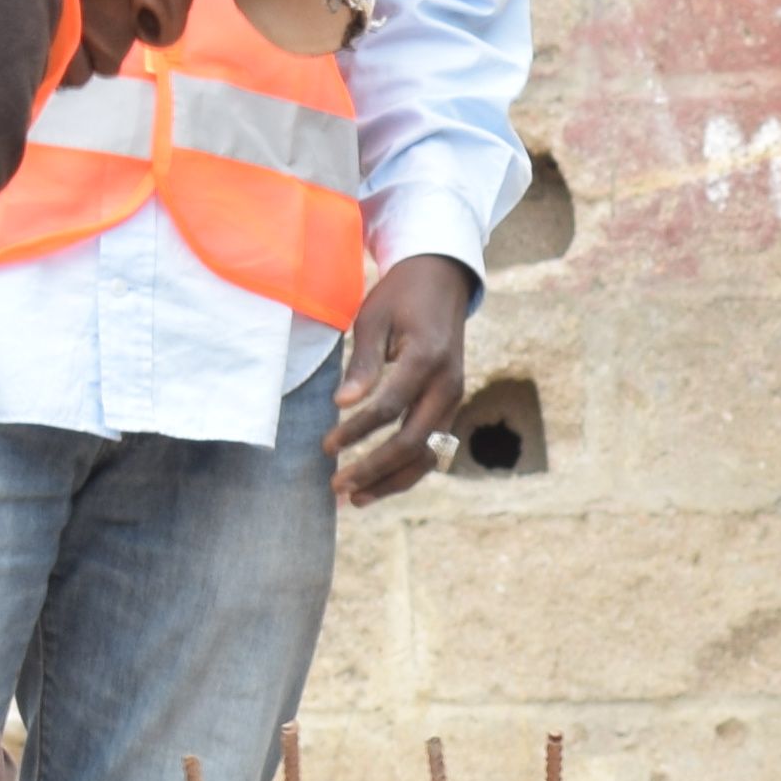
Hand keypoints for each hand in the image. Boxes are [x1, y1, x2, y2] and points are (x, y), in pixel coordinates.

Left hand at [328, 254, 480, 509]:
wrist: (444, 281)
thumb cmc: (401, 296)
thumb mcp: (374, 318)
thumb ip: (363, 363)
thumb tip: (343, 403)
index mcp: (427, 359)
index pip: (388, 410)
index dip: (355, 433)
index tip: (325, 447)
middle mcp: (448, 385)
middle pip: (411, 443)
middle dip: (372, 469)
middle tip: (336, 486)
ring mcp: (455, 398)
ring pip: (427, 455)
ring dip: (392, 480)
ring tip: (356, 499)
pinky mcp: (451, 405)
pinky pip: (432, 448)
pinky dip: (406, 469)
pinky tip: (379, 482)